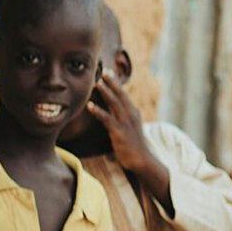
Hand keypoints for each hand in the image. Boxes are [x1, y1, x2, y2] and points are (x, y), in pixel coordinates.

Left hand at [88, 72, 169, 204]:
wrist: (142, 160)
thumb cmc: (134, 145)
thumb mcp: (130, 128)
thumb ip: (123, 118)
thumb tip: (115, 113)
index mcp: (133, 112)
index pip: (124, 94)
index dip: (116, 83)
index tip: (108, 71)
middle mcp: (131, 115)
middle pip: (121, 95)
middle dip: (112, 82)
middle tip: (104, 70)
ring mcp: (126, 123)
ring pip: (115, 103)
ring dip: (106, 92)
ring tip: (97, 83)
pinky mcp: (119, 132)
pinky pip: (107, 118)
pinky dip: (98, 111)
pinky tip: (89, 105)